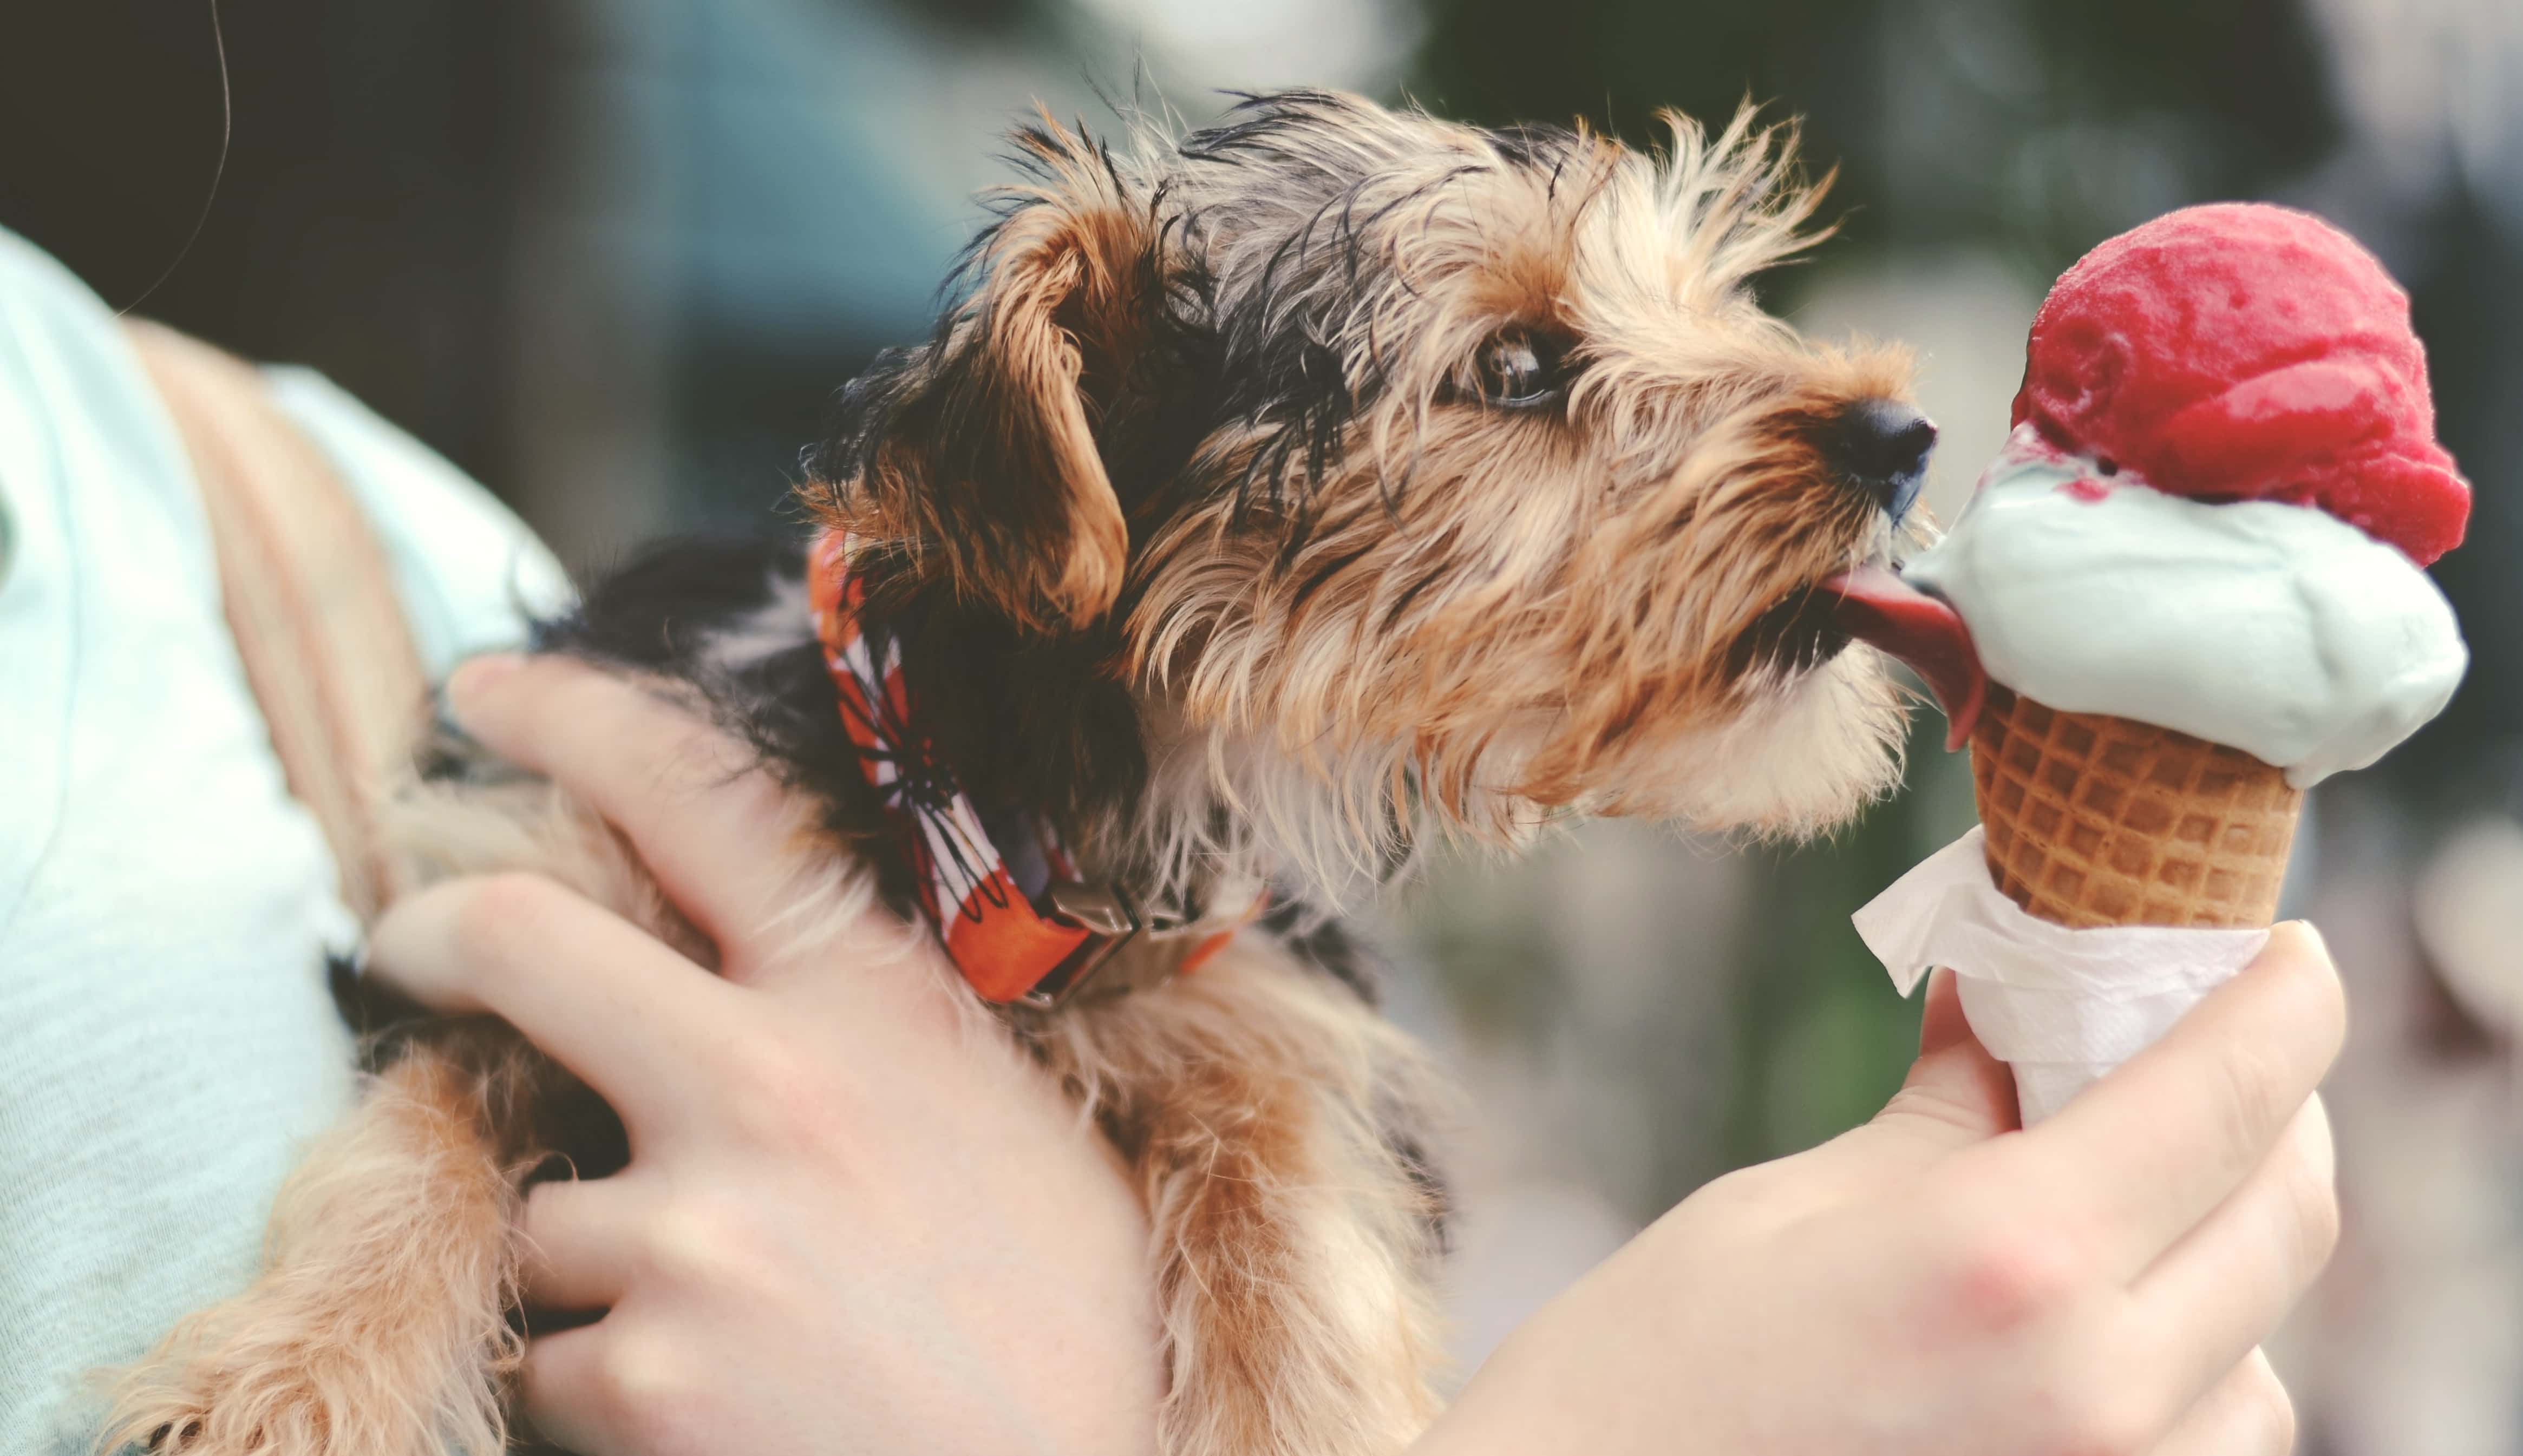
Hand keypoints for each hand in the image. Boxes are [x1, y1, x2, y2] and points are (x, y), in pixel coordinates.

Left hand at [367, 653, 1161, 1455]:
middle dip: (428, 932)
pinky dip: (604, 1385)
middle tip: (401, 944)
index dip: (570, 718)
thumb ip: (875, 1035)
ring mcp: (693, 1236)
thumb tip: (750, 986)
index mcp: (876, 1004)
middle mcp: (769, 1089)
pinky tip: (722, 1406)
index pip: (699, 799)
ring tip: (726, 1320)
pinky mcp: (640, 1380)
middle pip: (520, 939)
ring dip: (591, 1260)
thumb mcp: (1011, 1117)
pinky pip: (548, 1360)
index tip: (485, 694)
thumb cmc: (1076, 1315)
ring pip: (537, 1210)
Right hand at [1420, 929, 2342, 1455]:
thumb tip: (2010, 1001)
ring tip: (2130, 1189)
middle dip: (2268, 1107)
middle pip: (2286, 1214)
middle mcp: (2099, 1389)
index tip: (2281, 949)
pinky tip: (2100, 1317)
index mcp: (2012, 1260)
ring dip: (2227, 1244)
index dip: (2284, 1000)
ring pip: (2266, 1343)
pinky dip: (2195, 1359)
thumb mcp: (1793, 1204)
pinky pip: (2215, 1438)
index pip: (2233, 1094)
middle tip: (2201, 1043)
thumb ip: (1947, 1109)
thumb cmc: (1653, 1371)